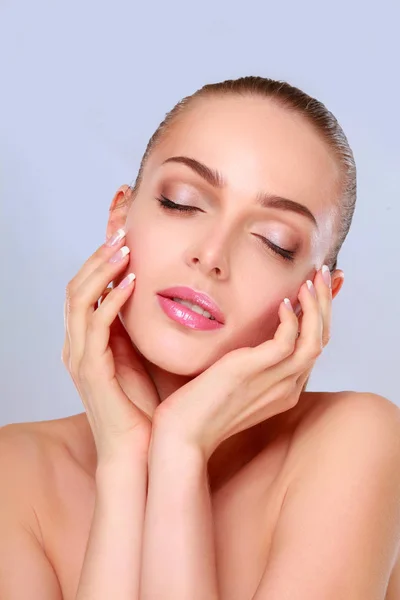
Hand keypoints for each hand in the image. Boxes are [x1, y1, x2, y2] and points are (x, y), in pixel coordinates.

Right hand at [62, 229, 159, 464]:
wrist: (141, 451)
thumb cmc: (144, 406)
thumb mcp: (142, 356)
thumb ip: (137, 328)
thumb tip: (153, 295)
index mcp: (89, 341)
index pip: (86, 289)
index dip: (99, 260)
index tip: (122, 235)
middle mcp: (78, 346)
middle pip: (76, 287)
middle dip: (98, 257)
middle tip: (122, 234)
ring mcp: (80, 357)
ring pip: (79, 300)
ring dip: (101, 270)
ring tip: (125, 249)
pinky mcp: (90, 371)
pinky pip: (96, 326)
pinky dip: (111, 300)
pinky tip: (131, 282)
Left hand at [153, 269, 331, 459]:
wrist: (182, 435)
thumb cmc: (201, 407)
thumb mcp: (234, 382)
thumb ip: (251, 363)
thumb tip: (252, 337)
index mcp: (285, 389)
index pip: (314, 347)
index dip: (321, 316)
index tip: (317, 289)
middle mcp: (287, 387)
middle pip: (322, 340)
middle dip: (327, 304)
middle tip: (325, 275)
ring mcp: (274, 382)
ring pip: (315, 340)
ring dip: (318, 306)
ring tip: (312, 280)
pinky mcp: (253, 372)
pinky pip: (287, 342)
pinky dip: (291, 320)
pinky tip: (283, 303)